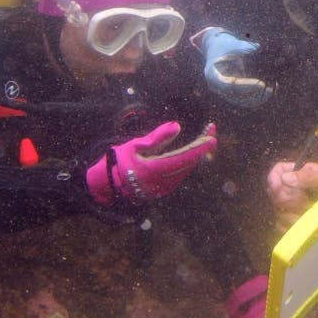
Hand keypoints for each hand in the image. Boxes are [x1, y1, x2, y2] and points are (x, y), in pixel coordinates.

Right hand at [85, 121, 216, 205]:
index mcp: (152, 171)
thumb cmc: (117, 162)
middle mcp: (162, 183)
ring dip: (197, 154)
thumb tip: (177, 126)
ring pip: (187, 169)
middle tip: (211, 130)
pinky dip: (189, 161)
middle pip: (188, 164)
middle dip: (202, 147)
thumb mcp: (134, 146)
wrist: (106, 186)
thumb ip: (157, 137)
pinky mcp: (164, 190)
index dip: (199, 149)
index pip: (182, 159)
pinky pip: (181, 174)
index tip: (211, 138)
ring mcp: (164, 189)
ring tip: (205, 136)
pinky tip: (193, 150)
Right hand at [194, 27, 272, 107]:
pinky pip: (246, 98)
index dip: (246, 87)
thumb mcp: (231, 43)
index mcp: (212, 75)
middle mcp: (217, 87)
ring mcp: (225, 91)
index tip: (261, 84)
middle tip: (271, 89)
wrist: (217, 48)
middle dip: (255, 96)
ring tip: (273, 89)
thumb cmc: (224, 44)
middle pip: (237, 97)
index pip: (229, 86)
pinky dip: (258, 96)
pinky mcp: (233, 93)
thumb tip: (260, 49)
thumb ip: (244, 47)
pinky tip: (271, 89)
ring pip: (242, 101)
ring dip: (259, 98)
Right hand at [266, 160, 317, 229]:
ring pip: (278, 211)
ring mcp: (293, 207)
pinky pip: (282, 226)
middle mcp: (294, 188)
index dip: (276, 178)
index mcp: (301, 173)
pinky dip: (291, 225)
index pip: (278, 170)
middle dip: (287, 197)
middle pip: (274, 192)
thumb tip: (285, 178)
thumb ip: (309, 177)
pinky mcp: (294, 224)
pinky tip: (305, 224)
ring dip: (293, 213)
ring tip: (310, 212)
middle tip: (304, 200)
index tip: (281, 187)